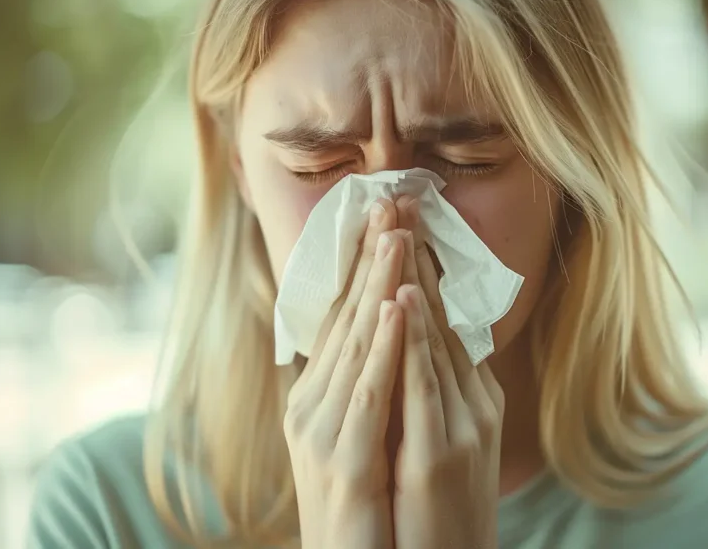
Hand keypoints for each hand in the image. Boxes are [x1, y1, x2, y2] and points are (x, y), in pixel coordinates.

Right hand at [283, 198, 406, 548]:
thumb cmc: (365, 504)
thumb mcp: (364, 434)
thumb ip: (370, 384)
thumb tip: (391, 334)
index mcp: (319, 395)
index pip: (344, 316)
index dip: (365, 264)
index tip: (386, 216)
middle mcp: (312, 404)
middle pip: (346, 317)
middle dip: (370, 258)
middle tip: (390, 201)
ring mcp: (321, 430)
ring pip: (354, 344)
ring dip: (376, 286)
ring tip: (395, 235)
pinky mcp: (341, 460)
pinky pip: (366, 393)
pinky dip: (380, 347)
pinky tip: (392, 308)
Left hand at [392, 196, 504, 548]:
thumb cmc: (440, 507)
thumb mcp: (441, 438)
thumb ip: (433, 391)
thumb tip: (415, 346)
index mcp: (469, 396)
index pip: (443, 319)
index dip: (422, 267)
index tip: (400, 220)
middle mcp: (472, 401)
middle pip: (441, 316)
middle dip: (416, 256)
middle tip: (398, 199)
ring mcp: (462, 423)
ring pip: (434, 337)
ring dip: (414, 278)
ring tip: (398, 227)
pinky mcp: (443, 450)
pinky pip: (424, 384)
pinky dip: (414, 338)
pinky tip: (403, 299)